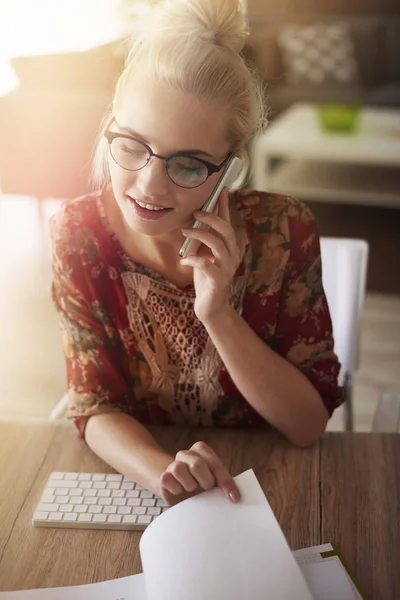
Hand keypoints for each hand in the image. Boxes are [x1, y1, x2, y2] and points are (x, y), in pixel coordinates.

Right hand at [159, 441, 239, 506]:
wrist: (177, 490)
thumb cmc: (199, 485)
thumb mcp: (214, 481)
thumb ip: (222, 482)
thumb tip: (234, 497)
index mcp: (201, 450)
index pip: (215, 463)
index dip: (225, 481)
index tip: (233, 498)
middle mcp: (186, 454)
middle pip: (197, 464)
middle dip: (205, 482)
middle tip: (207, 490)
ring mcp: (173, 464)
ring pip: (179, 469)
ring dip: (189, 485)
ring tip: (192, 490)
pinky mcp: (163, 476)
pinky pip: (168, 480)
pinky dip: (176, 490)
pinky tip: (180, 492)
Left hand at [180, 188, 246, 323]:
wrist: (211, 306)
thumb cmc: (206, 278)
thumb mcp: (203, 254)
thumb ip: (202, 240)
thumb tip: (193, 220)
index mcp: (230, 247)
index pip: (228, 222)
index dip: (224, 206)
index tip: (221, 189)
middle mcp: (232, 255)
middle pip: (226, 230)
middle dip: (211, 218)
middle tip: (195, 212)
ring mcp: (227, 268)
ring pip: (217, 245)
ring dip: (200, 235)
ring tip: (185, 231)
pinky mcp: (218, 280)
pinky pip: (206, 265)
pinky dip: (193, 260)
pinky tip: (183, 261)